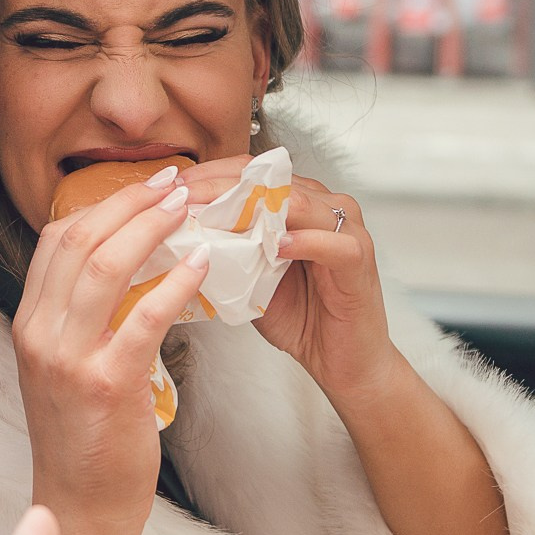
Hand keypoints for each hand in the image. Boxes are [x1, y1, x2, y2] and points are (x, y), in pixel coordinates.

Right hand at [11, 171, 209, 534]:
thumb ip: (83, 319)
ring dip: (152, 228)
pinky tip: (201, 267)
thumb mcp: (67, 368)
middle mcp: (40, 335)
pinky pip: (144, 317)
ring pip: (106, 266)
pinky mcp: (108, 383)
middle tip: (173, 184)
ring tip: (187, 209)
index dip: (101, 204)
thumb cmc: (86, 439)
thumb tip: (128, 265)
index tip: (143, 187)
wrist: (82, 508)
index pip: (55, 241)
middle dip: (130, 203)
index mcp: (29, 325)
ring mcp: (70, 359)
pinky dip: (175, 283)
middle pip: (79, 240)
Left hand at [179, 159, 397, 402]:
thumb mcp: (252, 278)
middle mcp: (325, 207)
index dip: (212, 176)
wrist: (342, 362)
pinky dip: (304, 241)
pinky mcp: (360, 259)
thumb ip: (229, 250)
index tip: (175, 188)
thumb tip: (179, 235)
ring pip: (300, 202)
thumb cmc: (302, 318)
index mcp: (300, 205)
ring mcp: (347, 230)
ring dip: (255, 209)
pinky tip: (277, 246)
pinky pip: (333, 242)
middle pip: (272, 181)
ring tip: (217, 217)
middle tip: (185, 198)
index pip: (253, 173)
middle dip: (222, 187)